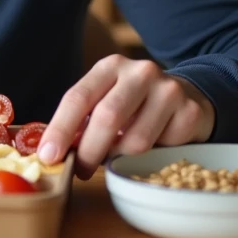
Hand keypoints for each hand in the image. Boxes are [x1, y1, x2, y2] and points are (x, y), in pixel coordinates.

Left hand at [37, 55, 215, 178]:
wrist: (187, 96)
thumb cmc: (135, 105)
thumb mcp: (106, 100)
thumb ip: (82, 121)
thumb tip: (52, 151)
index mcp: (111, 66)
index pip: (79, 97)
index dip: (60, 129)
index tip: (48, 155)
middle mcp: (140, 72)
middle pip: (107, 117)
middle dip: (88, 151)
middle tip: (80, 171)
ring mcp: (168, 90)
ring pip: (135, 141)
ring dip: (122, 157)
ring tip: (121, 152)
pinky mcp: (189, 111)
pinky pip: (162, 150)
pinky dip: (152, 157)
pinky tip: (154, 145)